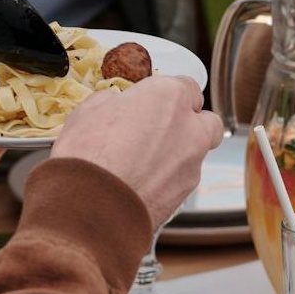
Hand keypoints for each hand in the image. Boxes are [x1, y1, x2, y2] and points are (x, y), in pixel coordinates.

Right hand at [51, 76, 222, 231]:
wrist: (90, 207)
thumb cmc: (88, 154)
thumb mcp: (89, 110)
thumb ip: (114, 102)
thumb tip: (115, 105)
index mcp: (168, 97)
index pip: (188, 86)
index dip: (170, 95)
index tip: (155, 102)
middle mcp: (189, 128)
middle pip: (207, 121)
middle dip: (191, 124)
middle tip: (161, 129)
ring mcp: (191, 163)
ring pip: (196, 153)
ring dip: (179, 154)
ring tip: (144, 163)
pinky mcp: (185, 194)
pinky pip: (182, 180)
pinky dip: (168, 180)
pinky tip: (141, 184)